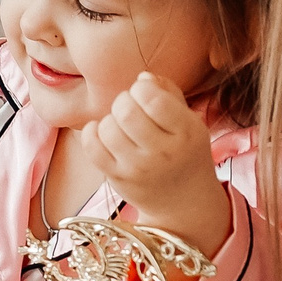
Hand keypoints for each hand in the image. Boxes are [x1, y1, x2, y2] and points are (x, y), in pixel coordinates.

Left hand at [80, 74, 231, 255]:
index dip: (143, 87)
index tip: (146, 94)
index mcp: (187, 131)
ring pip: (107, 128)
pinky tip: (103, 133)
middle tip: (131, 108)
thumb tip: (143, 76)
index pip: (153, 98)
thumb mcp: (189, 121)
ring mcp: (138, 168)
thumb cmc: (184, 152)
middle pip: (126, 111)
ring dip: (110, 119)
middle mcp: (164, 152)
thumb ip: (169, 92)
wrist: (185, 203)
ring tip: (121, 126)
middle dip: (124, 101)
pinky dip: (92, 133)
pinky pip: (92, 147)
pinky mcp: (118, 178)